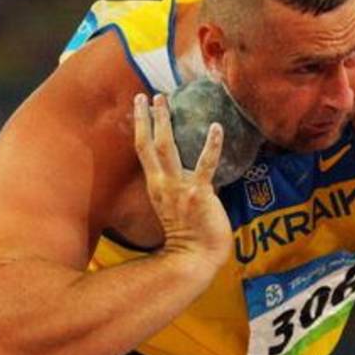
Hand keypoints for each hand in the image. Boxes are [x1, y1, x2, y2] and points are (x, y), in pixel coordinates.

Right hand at [134, 93, 232, 270]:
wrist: (194, 259)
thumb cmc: (190, 237)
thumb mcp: (176, 208)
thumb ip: (178, 189)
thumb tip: (188, 175)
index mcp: (156, 187)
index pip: (143, 151)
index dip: (140, 127)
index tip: (139, 107)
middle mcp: (163, 184)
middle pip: (149, 144)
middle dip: (147, 118)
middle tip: (146, 95)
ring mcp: (179, 188)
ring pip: (167, 148)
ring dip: (164, 122)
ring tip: (164, 99)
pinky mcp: (199, 193)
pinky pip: (205, 164)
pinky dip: (211, 145)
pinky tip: (216, 127)